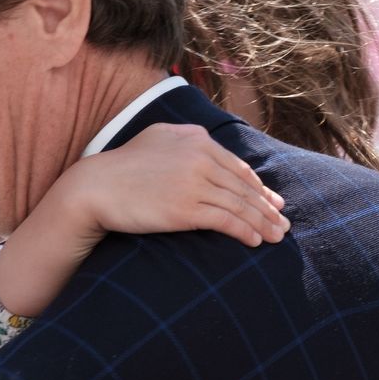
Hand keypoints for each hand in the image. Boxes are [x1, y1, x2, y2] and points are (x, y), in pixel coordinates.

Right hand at [68, 123, 286, 246]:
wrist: (95, 187)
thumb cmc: (123, 166)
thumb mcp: (157, 138)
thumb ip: (186, 138)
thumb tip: (207, 142)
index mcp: (196, 139)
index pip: (238, 167)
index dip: (259, 188)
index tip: (273, 202)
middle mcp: (200, 157)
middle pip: (244, 187)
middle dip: (267, 208)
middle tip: (283, 223)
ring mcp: (194, 183)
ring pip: (239, 205)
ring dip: (262, 223)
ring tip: (276, 237)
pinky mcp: (185, 208)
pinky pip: (225, 220)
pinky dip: (244, 231)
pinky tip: (255, 242)